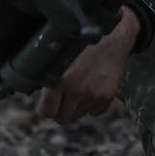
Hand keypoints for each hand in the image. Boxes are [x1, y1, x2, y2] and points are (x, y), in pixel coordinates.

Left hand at [38, 9, 139, 123]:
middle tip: (64, 99)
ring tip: (81, 88)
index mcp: (59, 81)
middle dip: (61, 110)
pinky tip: (92, 90)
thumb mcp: (59, 58)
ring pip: (80, 115)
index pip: (47, 112)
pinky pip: (96, 112)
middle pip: (63, 118)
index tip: (50, 102)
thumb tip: (43, 97)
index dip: (47, 107)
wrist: (111, 36)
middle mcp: (77, 90)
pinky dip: (93, 105)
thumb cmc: (82, 44)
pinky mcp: (108, 96)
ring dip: (78, 106)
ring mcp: (94, 95)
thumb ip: (50, 78)